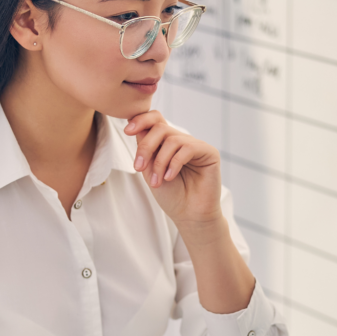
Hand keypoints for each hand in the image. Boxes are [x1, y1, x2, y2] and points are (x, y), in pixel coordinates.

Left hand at [125, 110, 221, 230]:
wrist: (189, 216)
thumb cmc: (171, 196)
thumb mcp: (149, 170)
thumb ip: (145, 148)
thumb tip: (136, 126)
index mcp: (167, 143)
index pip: (155, 119)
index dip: (140, 120)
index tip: (127, 131)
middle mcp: (182, 141)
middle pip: (160, 127)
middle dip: (146, 147)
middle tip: (139, 168)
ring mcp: (196, 146)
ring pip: (172, 139)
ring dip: (159, 162)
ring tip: (158, 181)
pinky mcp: (210, 153)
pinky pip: (188, 148)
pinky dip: (174, 163)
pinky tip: (170, 177)